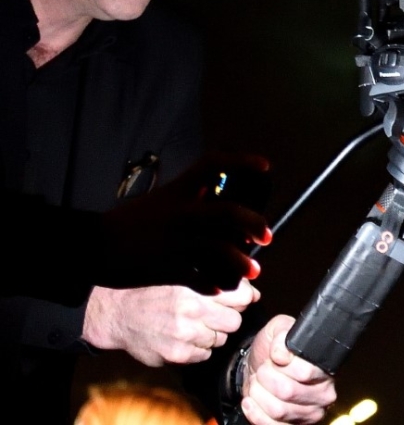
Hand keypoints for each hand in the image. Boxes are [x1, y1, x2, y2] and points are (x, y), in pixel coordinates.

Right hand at [82, 278, 258, 365]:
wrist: (120, 314)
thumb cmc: (156, 293)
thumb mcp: (185, 277)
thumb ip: (220, 282)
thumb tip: (254, 294)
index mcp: (196, 286)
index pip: (242, 295)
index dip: (242, 299)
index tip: (235, 300)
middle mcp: (191, 309)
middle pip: (235, 321)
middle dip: (227, 319)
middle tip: (211, 315)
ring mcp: (184, 333)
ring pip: (221, 339)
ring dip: (212, 334)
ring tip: (192, 326)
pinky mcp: (177, 354)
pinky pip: (205, 355)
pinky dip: (198, 349)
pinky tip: (184, 338)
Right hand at [98, 152, 271, 294]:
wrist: (92, 246)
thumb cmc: (128, 223)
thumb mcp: (160, 201)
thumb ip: (187, 199)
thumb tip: (215, 197)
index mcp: (178, 191)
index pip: (213, 164)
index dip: (242, 161)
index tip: (265, 167)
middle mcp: (181, 212)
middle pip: (227, 212)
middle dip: (253, 223)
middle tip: (266, 236)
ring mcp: (175, 240)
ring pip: (219, 247)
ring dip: (240, 261)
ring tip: (251, 271)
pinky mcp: (167, 266)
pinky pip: (200, 276)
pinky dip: (213, 284)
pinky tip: (219, 287)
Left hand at [238, 314, 336, 424]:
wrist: (260, 366)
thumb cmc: (273, 349)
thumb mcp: (278, 330)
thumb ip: (281, 336)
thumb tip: (282, 354)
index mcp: (325, 368)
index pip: (305, 371)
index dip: (282, 365)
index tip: (273, 358)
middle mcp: (323, 393)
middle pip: (288, 392)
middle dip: (266, 379)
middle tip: (263, 370)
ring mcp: (310, 413)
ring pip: (278, 410)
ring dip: (259, 395)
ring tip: (258, 384)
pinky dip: (255, 413)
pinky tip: (251, 400)